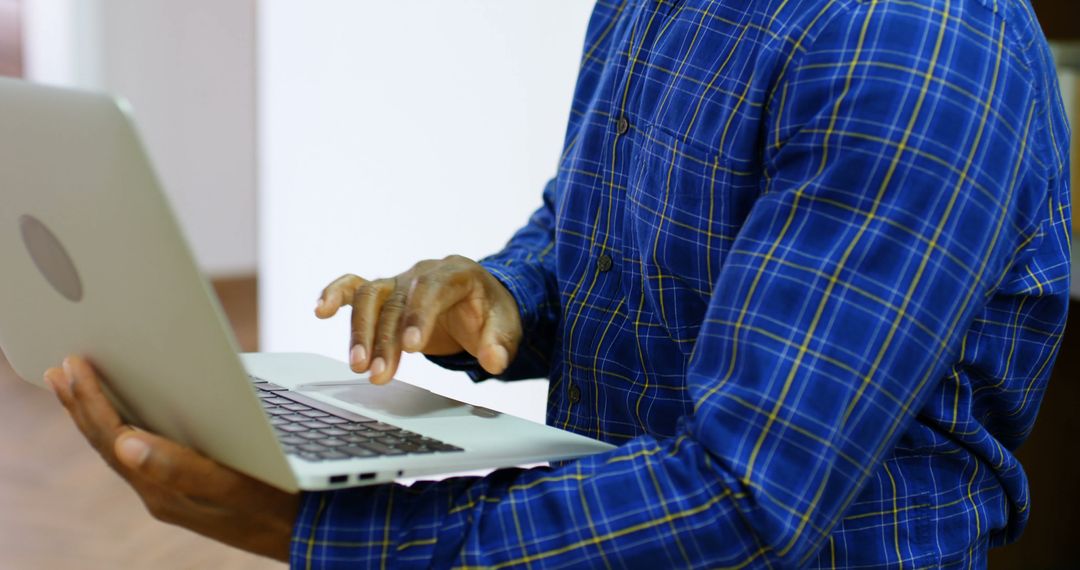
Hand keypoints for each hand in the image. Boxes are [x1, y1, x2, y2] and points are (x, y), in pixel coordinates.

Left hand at [44, 356, 299, 561]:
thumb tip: (125, 442)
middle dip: (81, 406)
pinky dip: (123, 428)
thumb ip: (179, 469)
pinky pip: (142, 456)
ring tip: (75, 387)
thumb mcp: (231, 487)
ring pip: (122, 450)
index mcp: (164, 491)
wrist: (309, 533)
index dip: (90, 402)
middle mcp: (160, 494)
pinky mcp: (188, 490)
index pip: (113, 439)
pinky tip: (126, 416)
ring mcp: (172, 494)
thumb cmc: (278, 505)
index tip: (72, 365)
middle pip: (108, 445)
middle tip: (59, 369)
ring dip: (96, 416)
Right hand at [315, 255, 522, 383]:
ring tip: (358, 367)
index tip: (411, 346)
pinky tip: (320, 310)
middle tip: (379, 374)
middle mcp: (423, 273)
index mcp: (457, 274)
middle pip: (396, 301)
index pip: (432, 290)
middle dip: (386, 339)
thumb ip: (500, 344)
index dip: (419, 315)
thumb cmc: (491, 313)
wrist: (482, 300)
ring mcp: (400, 281)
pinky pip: (355, 287)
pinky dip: (335, 294)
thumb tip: (494, 361)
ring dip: (360, 332)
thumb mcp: (507, 328)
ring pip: (370, 298)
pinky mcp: (385, 292)